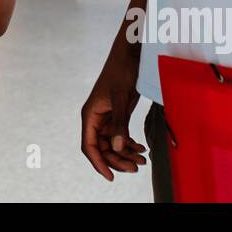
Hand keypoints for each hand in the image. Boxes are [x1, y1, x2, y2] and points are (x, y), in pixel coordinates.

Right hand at [80, 48, 147, 180]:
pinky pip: (121, 136)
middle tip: (136, 167)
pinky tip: (141, 148)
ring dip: (126, 154)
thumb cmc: (121, 70)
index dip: (98, 163)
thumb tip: (117, 148)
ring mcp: (108, 117)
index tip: (110, 176)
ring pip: (113, 144)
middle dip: (118, 160)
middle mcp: (96, 118)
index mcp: (90, 114)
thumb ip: (119, 123)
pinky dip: (131, 144)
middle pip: (103, 148)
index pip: (89, 145)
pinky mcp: (118, 115)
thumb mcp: (121, 98)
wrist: (130, 54)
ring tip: (142, 160)